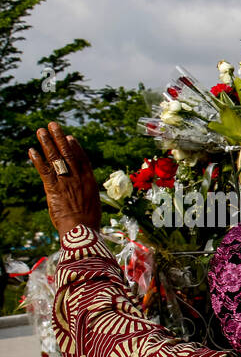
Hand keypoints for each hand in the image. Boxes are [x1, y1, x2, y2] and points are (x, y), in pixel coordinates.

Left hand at [28, 122, 100, 236]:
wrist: (82, 231)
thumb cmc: (89, 223)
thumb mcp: (93, 205)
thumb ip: (86, 194)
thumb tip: (84, 194)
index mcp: (90, 182)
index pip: (82, 159)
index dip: (76, 147)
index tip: (70, 137)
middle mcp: (78, 178)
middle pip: (68, 154)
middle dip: (60, 138)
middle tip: (53, 125)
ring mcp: (66, 182)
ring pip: (56, 158)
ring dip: (47, 143)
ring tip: (41, 131)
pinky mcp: (53, 188)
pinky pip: (44, 170)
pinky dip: (37, 160)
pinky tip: (31, 151)